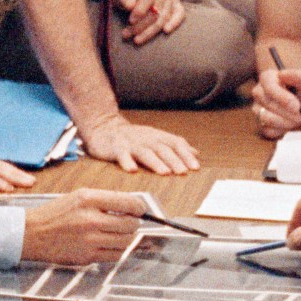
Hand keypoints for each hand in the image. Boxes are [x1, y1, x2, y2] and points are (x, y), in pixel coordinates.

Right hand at [20, 190, 145, 263]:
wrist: (32, 233)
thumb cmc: (55, 213)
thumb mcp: (79, 196)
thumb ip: (105, 200)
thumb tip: (132, 206)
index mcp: (89, 199)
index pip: (129, 203)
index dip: (140, 208)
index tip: (140, 210)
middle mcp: (91, 219)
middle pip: (131, 224)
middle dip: (133, 223)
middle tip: (127, 222)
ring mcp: (89, 240)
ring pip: (126, 241)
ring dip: (126, 237)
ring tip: (116, 233)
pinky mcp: (87, 257)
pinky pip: (115, 255)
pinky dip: (116, 250)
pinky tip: (108, 243)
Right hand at [80, 114, 199, 174]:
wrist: (104, 127)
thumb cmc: (133, 137)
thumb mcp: (155, 138)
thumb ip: (174, 146)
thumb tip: (195, 153)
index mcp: (157, 136)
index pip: (175, 143)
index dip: (186, 155)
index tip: (195, 168)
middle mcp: (146, 138)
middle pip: (162, 148)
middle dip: (174, 160)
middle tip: (183, 172)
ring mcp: (131, 143)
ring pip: (145, 152)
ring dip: (156, 162)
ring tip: (165, 173)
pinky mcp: (116, 148)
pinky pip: (122, 155)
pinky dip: (127, 162)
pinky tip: (132, 170)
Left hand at [112, 0, 185, 46]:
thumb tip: (130, 6)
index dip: (140, 10)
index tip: (131, 21)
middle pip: (156, 10)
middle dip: (141, 25)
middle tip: (128, 34)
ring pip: (163, 17)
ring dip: (150, 31)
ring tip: (136, 39)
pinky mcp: (177, 5)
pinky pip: (180, 14)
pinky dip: (174, 23)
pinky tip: (166, 31)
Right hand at [253, 64, 300, 138]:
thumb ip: (298, 76)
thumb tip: (283, 75)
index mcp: (267, 78)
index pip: (269, 87)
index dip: (282, 98)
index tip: (297, 107)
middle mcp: (258, 93)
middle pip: (268, 104)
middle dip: (289, 112)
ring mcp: (257, 108)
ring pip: (266, 118)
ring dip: (286, 122)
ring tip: (299, 118)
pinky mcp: (260, 123)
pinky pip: (268, 131)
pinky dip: (282, 130)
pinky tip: (291, 124)